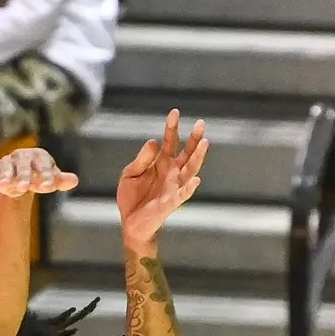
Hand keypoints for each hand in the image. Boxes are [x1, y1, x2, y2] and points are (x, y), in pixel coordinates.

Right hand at [0, 146, 77, 198]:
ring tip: (6, 186)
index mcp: (40, 156)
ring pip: (7, 168)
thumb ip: (61, 180)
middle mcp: (23, 156)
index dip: (46, 177)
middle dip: (24, 177)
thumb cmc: (40, 178)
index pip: (44, 166)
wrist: (20, 178)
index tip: (48, 188)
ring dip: (6, 177)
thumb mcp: (51, 180)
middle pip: (24, 166)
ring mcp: (8, 161)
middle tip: (24, 188)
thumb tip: (75, 180)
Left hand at [117, 109, 207, 254]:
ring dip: (198, 157)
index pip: (169, 142)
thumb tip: (154, 142)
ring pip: (190, 170)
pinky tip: (196, 180)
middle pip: (187, 153)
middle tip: (201, 123)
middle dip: (194, 139)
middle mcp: (171, 173)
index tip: (175, 112)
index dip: (172, 128)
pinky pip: (182, 195)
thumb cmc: (132, 197)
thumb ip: (141, 159)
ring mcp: (173, 187)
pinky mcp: (170, 203)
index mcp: (161, 163)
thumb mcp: (130, 173)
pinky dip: (189, 188)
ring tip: (204, 143)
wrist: (130, 224)